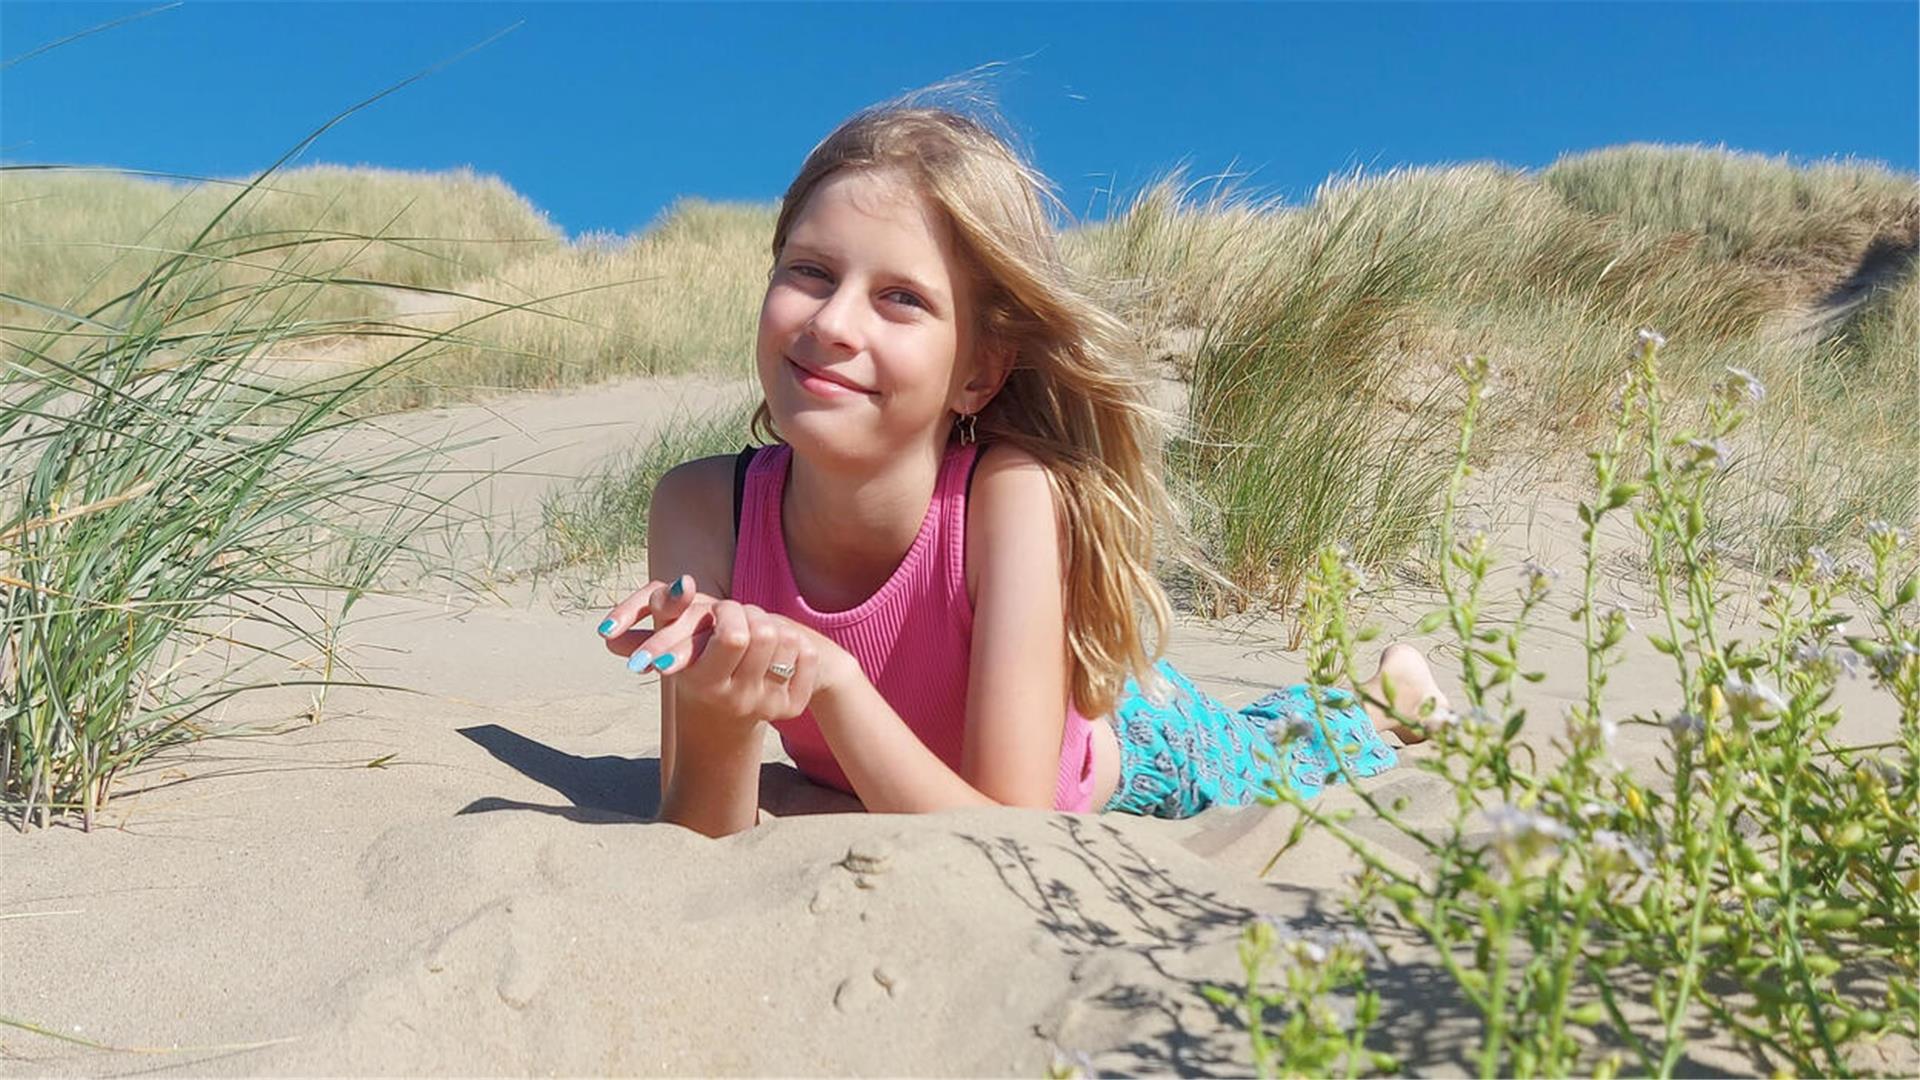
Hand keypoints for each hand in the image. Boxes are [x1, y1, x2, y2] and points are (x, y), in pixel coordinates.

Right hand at [599, 575, 844, 728]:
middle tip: (740, 620)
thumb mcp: (674, 632)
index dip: (729, 613)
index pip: (733, 637)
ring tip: (756, 634)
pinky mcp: (792, 707)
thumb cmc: (693, 658)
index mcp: (705, 684)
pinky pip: (807, 655)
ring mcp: (767, 706)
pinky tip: (774, 653)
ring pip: (789, 641)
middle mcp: (738, 701)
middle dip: (752, 615)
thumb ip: (669, 605)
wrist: (721, 707)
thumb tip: (685, 583)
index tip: (719, 611)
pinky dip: (794, 645)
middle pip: (765, 635)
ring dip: (773, 627)